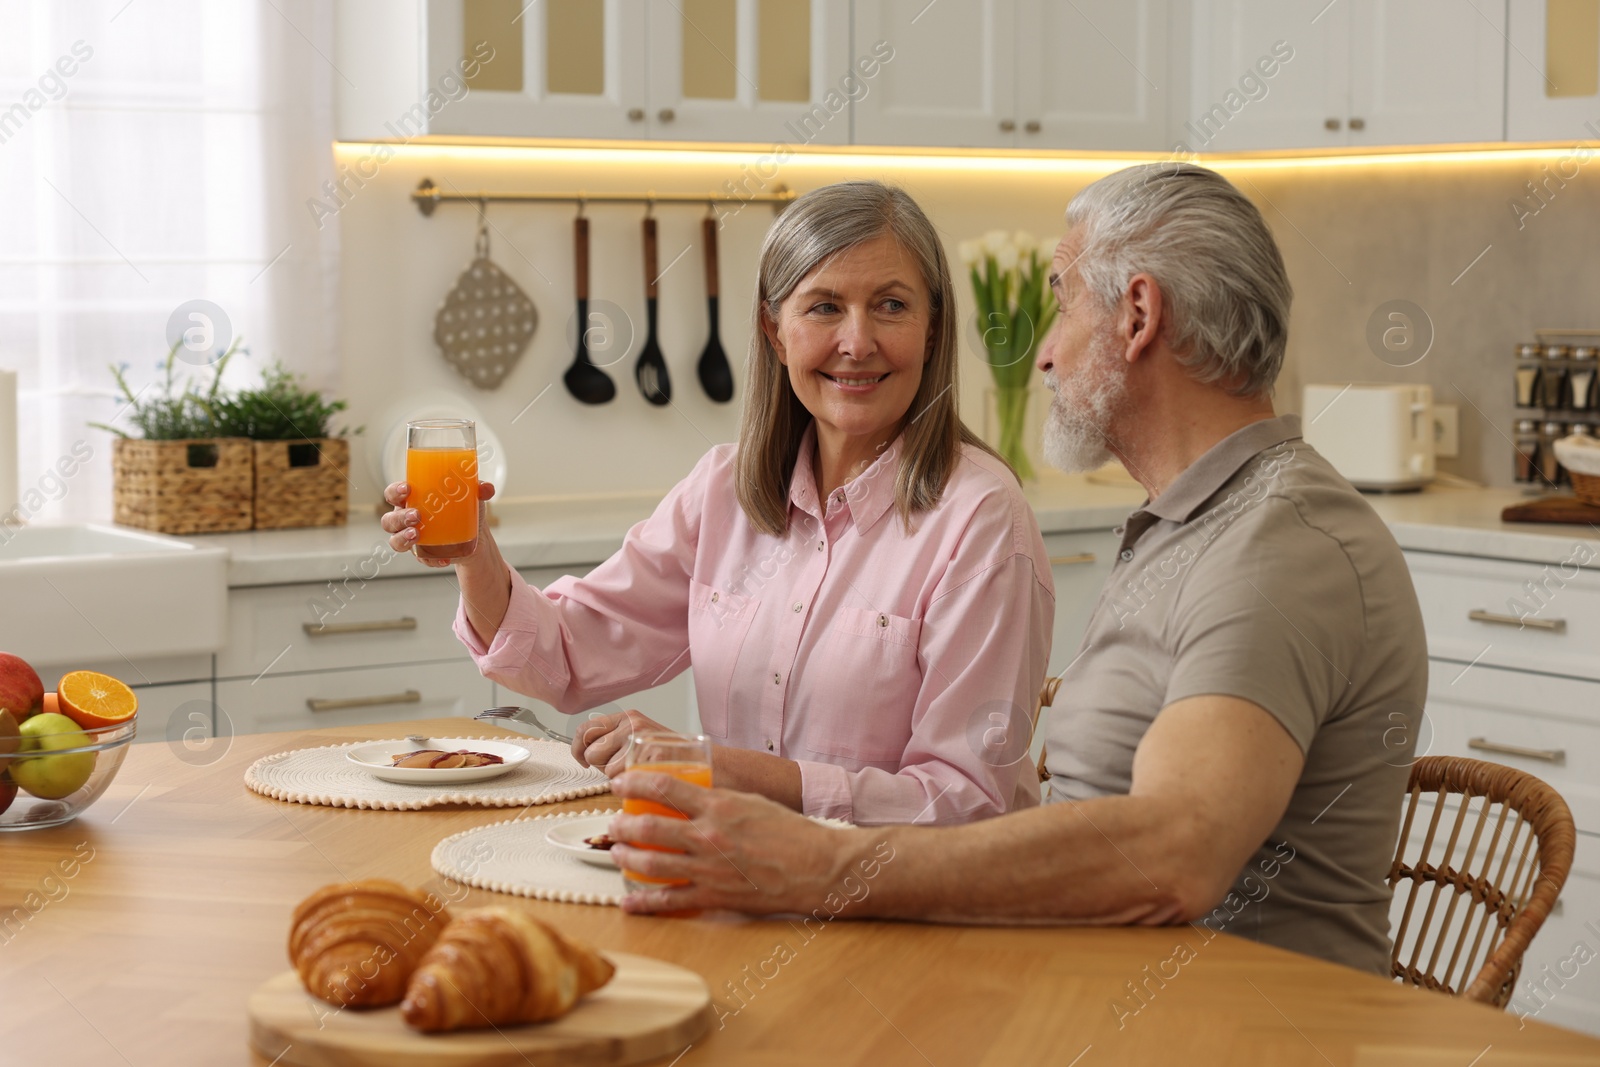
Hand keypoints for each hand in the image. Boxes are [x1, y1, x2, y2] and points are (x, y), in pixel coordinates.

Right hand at [380, 480, 496, 567]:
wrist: (474, 534)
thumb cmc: (464, 507)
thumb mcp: (471, 496)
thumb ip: (478, 489)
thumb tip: (486, 488)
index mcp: (412, 499)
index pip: (393, 493)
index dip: (394, 491)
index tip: (406, 489)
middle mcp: (405, 518)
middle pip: (389, 519)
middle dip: (399, 517)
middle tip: (416, 516)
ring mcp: (411, 538)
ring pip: (395, 541)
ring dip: (402, 539)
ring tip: (416, 536)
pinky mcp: (422, 554)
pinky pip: (420, 559)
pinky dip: (430, 560)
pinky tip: (443, 559)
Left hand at [570, 709, 667, 776]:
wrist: (702, 763)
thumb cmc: (670, 757)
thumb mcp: (640, 737)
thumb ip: (615, 739)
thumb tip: (585, 752)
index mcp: (628, 717)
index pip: (585, 729)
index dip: (578, 748)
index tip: (583, 759)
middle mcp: (633, 724)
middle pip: (591, 752)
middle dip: (600, 766)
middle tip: (620, 767)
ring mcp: (641, 740)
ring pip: (605, 769)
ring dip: (616, 777)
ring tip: (637, 772)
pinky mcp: (649, 757)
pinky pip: (622, 779)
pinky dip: (629, 785)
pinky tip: (645, 778)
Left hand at [609, 773, 884, 915]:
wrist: (816, 867)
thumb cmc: (789, 832)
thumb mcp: (751, 801)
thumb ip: (718, 799)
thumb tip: (690, 796)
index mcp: (718, 805)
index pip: (664, 787)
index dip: (634, 784)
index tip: (620, 783)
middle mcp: (707, 836)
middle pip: (648, 827)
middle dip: (621, 824)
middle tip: (613, 822)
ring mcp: (708, 869)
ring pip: (651, 863)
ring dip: (626, 857)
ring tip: (617, 851)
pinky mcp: (713, 896)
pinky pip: (670, 900)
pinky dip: (644, 902)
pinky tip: (629, 901)